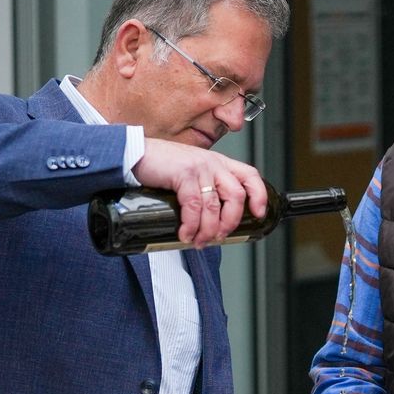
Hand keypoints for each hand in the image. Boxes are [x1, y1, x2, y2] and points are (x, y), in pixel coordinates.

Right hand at [132, 138, 267, 245]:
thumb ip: (204, 188)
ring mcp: (199, 167)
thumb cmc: (161, 165)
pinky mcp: (184, 174)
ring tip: (198, 241)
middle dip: (230, 221)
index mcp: (219, 163)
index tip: (258, 213)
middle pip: (236, 196)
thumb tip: (210, 220)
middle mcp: (213, 163)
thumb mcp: (191, 173)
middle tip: (219, 236)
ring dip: (208, 229)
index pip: (250, 175)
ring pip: (214, 206)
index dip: (259, 195)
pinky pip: (194, 206)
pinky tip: (185, 233)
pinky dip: (191, 224)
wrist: (134, 152)